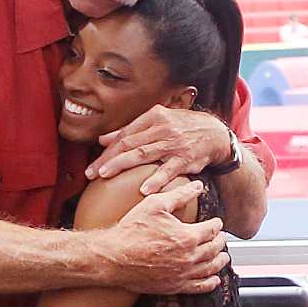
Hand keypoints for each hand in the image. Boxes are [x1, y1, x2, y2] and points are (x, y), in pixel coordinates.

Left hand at [86, 104, 232, 192]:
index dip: (107, 151)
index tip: (93, 165)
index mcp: (153, 116)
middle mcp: (162, 128)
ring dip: (122, 165)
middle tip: (92, 173)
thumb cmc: (183, 128)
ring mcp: (174, 144)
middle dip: (108, 159)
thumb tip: (103, 139)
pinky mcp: (186, 158)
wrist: (216, 133)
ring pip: (143, 154)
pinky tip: (144, 190)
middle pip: (129, 144)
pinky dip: (156, 180)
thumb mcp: (158, 122)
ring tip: (106, 175)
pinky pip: (168, 170)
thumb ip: (131, 131)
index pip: (124, 135)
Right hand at [98, 180, 228, 294]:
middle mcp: (189, 257)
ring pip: (211, 268)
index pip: (212, 229)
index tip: (216, 222)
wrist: (113, 258)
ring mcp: (183, 274)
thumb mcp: (154, 204)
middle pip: (214, 249)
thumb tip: (197, 186)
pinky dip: (210, 283)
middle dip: (220, 241)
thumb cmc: (131, 230)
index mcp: (188, 236)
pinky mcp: (174, 286)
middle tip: (221, 238)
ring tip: (223, 257)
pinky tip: (214, 280)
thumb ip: (179, 195)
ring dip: (220, 261)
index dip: (216, 224)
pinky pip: (199, 287)